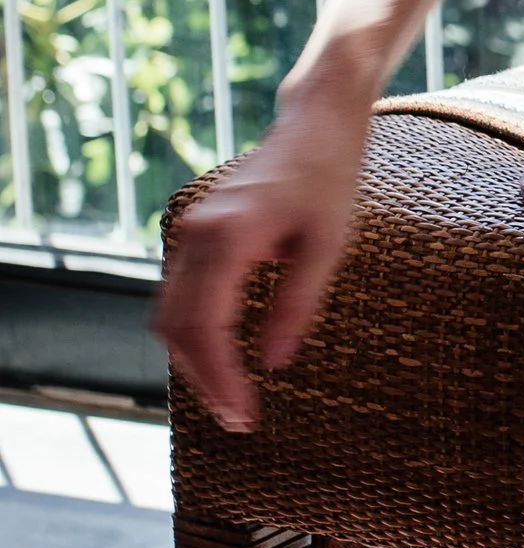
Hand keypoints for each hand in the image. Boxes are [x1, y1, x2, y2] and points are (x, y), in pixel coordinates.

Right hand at [151, 79, 372, 434]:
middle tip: (237, 419)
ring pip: (168, 314)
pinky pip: (177, 296)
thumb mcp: (328, 246)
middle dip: (201, 378)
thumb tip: (274, 364)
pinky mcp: (194, 236)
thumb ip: (298, 305)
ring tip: (230, 398)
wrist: (314, 128)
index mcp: (229, 235)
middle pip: (176, 326)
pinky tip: (220, 360)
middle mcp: (196, 234)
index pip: (205, 324)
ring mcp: (189, 233)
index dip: (219, 377)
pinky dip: (191, 335)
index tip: (242, 414)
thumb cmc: (330, 181)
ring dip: (192, 361)